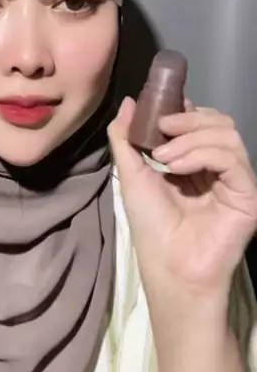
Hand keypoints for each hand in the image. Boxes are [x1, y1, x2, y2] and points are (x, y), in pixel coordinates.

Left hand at [108, 97, 256, 310]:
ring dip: (190, 137)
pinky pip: (232, 158)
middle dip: (186, 118)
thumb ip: (127, 138)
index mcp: (195, 160)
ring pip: (227, 133)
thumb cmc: (151, 228)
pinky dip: (201, 154)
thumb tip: (128, 102)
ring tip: (163, 157)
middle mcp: (219, 166)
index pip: (200, 119)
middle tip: (160, 129)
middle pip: (217, 121)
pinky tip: (177, 167)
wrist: (169, 269)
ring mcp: (236, 180)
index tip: (157, 110)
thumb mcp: (131, 175)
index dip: (181, 108)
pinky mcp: (248, 194)